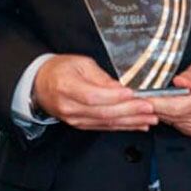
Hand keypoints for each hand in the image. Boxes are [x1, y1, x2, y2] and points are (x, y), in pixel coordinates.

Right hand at [33, 54, 158, 131]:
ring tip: (149, 118)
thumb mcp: (80, 63)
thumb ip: (100, 77)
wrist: (40, 85)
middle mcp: (69, 106)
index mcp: (66, 86)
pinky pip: (104, 127)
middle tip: (149, 107)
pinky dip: (123, 126)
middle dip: (130, 111)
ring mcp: (75, 119)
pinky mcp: (81, 125)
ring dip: (131, 121)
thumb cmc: (60, 70)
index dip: (114, 96)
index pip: (93, 96)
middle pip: (103, 112)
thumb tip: (120, 88)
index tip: (132, 93)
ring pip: (106, 122)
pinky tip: (137, 125)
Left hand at [146, 62, 190, 138]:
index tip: (141, 98)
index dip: (156, 103)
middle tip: (137, 99)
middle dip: (152, 107)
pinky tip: (163, 109)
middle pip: (171, 115)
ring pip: (171, 121)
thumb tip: (179, 81)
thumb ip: (190, 75)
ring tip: (147, 102)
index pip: (176, 105)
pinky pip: (176, 125)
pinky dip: (167, 117)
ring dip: (158, 112)